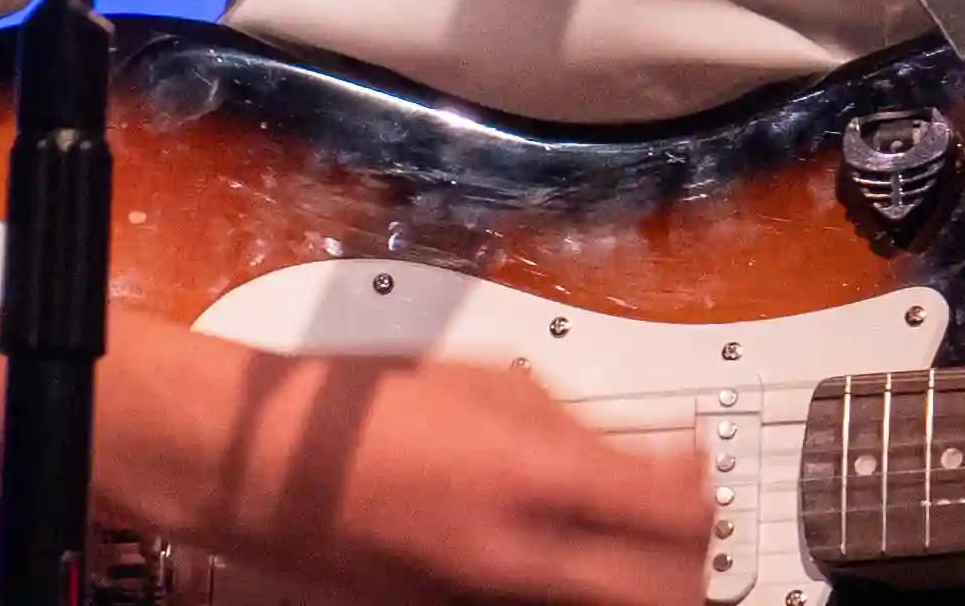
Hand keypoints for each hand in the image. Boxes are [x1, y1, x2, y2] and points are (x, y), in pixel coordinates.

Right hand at [0, 310, 711, 603]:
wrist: (260, 471)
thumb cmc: (350, 413)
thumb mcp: (484, 380)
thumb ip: (568, 416)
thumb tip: (630, 441)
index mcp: (537, 478)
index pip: (677, 505)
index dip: (703, 479)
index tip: (696, 454)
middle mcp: (521, 556)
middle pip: (662, 584)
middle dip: (687, 552)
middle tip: (683, 516)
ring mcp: (487, 600)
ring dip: (631, 576)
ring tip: (629, 540)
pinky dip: (565, 588)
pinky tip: (556, 553)